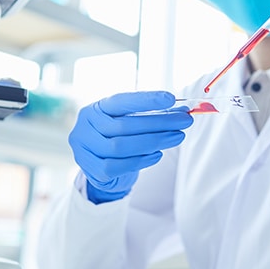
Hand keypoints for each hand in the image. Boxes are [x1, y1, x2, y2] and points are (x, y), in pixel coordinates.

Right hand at [69, 91, 192, 202]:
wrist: (103, 168)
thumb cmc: (120, 138)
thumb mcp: (132, 121)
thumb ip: (153, 115)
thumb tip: (182, 111)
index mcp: (97, 108)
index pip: (121, 101)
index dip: (146, 100)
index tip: (171, 98)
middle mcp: (86, 125)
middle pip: (124, 125)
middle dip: (159, 123)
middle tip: (184, 121)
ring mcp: (85, 148)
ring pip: (121, 146)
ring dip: (154, 141)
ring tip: (177, 137)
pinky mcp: (91, 169)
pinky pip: (117, 166)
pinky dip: (140, 161)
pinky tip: (158, 155)